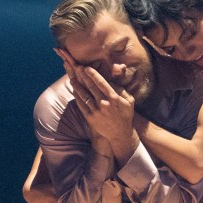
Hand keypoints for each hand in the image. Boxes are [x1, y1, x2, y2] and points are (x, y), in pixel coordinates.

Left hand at [55, 48, 138, 164]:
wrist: (120, 134)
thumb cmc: (125, 115)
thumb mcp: (129, 101)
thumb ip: (121, 90)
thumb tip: (110, 81)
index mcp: (114, 98)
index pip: (102, 83)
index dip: (93, 74)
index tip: (87, 68)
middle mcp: (104, 104)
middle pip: (91, 87)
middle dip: (83, 76)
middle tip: (77, 68)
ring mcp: (96, 111)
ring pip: (84, 95)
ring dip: (77, 86)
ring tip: (72, 78)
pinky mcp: (90, 118)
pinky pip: (81, 105)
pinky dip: (77, 97)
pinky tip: (74, 91)